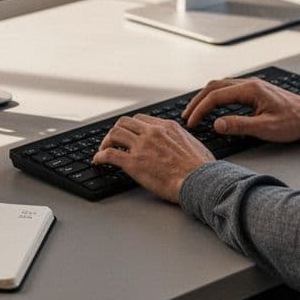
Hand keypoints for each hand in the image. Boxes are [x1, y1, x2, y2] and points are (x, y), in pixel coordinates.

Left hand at [91, 114, 213, 202]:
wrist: (200, 180)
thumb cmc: (202, 168)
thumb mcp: (194, 144)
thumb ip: (182, 140)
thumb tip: (183, 144)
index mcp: (167, 127)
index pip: (141, 119)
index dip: (132, 127)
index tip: (128, 134)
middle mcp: (152, 132)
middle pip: (124, 123)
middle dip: (116, 131)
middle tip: (112, 141)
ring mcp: (141, 146)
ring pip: (114, 134)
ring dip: (105, 142)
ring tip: (103, 149)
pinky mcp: (133, 163)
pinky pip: (109, 154)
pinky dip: (100, 156)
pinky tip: (98, 161)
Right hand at [182, 77, 299, 142]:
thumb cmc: (293, 122)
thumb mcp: (266, 128)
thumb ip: (239, 125)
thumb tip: (217, 124)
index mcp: (250, 89)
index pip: (216, 96)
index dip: (200, 110)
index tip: (192, 123)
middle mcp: (249, 84)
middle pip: (214, 87)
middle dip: (197, 101)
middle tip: (187, 117)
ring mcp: (251, 86)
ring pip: (220, 87)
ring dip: (205, 99)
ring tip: (195, 113)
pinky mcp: (254, 92)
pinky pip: (228, 90)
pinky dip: (215, 98)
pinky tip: (214, 109)